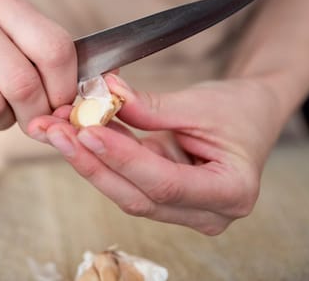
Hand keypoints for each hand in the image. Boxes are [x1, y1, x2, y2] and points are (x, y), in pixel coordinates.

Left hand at [28, 74, 283, 234]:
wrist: (253, 114)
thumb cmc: (239, 110)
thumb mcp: (199, 104)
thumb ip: (150, 107)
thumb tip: (104, 96)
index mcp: (230, 192)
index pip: (165, 184)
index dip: (122, 159)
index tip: (88, 130)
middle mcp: (207, 212)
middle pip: (137, 196)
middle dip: (91, 162)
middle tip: (55, 131)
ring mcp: (185, 210)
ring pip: (125, 191)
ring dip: (88, 159)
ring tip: (57, 128)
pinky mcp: (166, 198)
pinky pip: (127, 180)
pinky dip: (101, 156)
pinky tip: (75, 133)